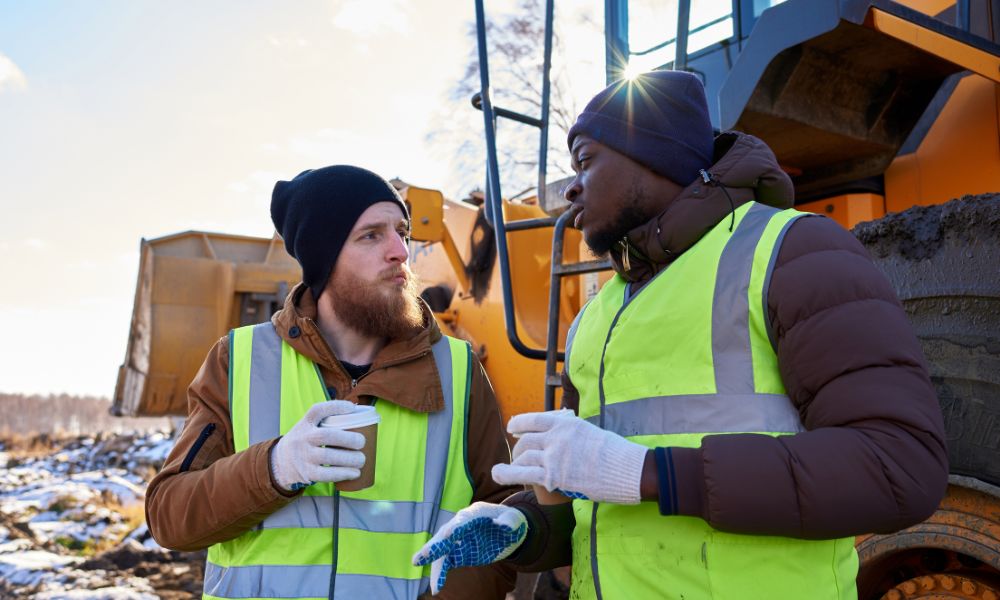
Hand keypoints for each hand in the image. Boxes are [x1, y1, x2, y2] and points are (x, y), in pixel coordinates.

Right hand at [269, 400, 365, 491]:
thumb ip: (326, 421)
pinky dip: (343, 474)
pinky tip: (355, 473)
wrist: (279, 463)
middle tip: (362, 442)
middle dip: (349, 439)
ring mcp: (303, 456)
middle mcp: (303, 438)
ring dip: (350, 459)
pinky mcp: (307, 474)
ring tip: (362, 459)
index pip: (317, 410)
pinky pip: (327, 474)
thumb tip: (357, 413)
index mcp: (305, 423)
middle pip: (326, 436)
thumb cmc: (303, 442)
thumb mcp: (307, 427)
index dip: (336, 407)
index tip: (352, 408)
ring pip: (328, 456)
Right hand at [412, 502, 527, 594]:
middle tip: (425, 554)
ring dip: (432, 560)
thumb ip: (509, 521)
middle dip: (436, 544)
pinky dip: (440, 573)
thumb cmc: (510, 521)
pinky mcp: (458, 552)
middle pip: (445, 534)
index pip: (463, 520)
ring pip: (442, 550)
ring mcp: (457, 539)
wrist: (507, 531)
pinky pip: (446, 563)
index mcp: (474, 513)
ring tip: (420, 568)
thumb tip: (505, 526)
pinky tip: (436, 587)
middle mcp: (461, 525)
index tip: (448, 535)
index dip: (456, 527)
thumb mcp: (514, 519)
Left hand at [491, 409, 646, 504]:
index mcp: (566, 423)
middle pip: (525, 440)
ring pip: (522, 456)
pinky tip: (498, 473)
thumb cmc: (614, 452)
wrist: (626, 470)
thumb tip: (561, 424)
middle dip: (518, 449)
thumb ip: (571, 429)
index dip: (519, 424)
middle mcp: (556, 437)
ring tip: (508, 468)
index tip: (512, 428)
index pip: (534, 420)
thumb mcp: (590, 431)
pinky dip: (507, 473)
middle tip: (518, 456)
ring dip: (514, 463)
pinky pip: (523, 473)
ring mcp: (553, 457)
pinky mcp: (553, 477)